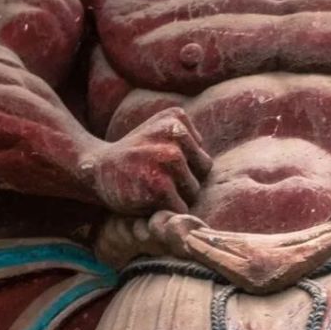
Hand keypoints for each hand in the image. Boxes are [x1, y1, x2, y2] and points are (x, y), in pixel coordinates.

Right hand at [90, 109, 211, 214]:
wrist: (95, 169)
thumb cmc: (134, 157)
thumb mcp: (160, 132)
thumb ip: (190, 141)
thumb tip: (235, 170)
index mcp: (177, 118)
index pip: (203, 159)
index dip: (184, 170)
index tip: (157, 163)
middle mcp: (175, 134)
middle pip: (202, 175)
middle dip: (182, 183)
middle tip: (151, 176)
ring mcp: (168, 159)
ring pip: (193, 192)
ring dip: (174, 198)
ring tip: (148, 186)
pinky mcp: (160, 186)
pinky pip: (180, 208)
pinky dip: (165, 211)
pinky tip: (144, 198)